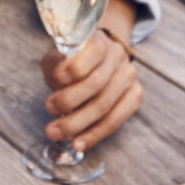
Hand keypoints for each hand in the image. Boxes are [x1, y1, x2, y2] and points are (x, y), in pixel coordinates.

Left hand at [39, 1, 142, 151]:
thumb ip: (57, 65)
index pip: (94, 51)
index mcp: (99, 41)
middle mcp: (118, 57)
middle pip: (96, 83)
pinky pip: (117, 120)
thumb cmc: (74, 59)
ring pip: (105, 105)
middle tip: (49, 109)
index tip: (57, 77)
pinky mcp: (135, 95)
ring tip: (56, 132)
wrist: (101, 57)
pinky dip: (95, 134)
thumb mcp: (60, 55)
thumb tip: (58, 83)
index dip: (76, 66)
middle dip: (69, 100)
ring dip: (78, 123)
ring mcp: (129, 77)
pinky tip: (79, 142)